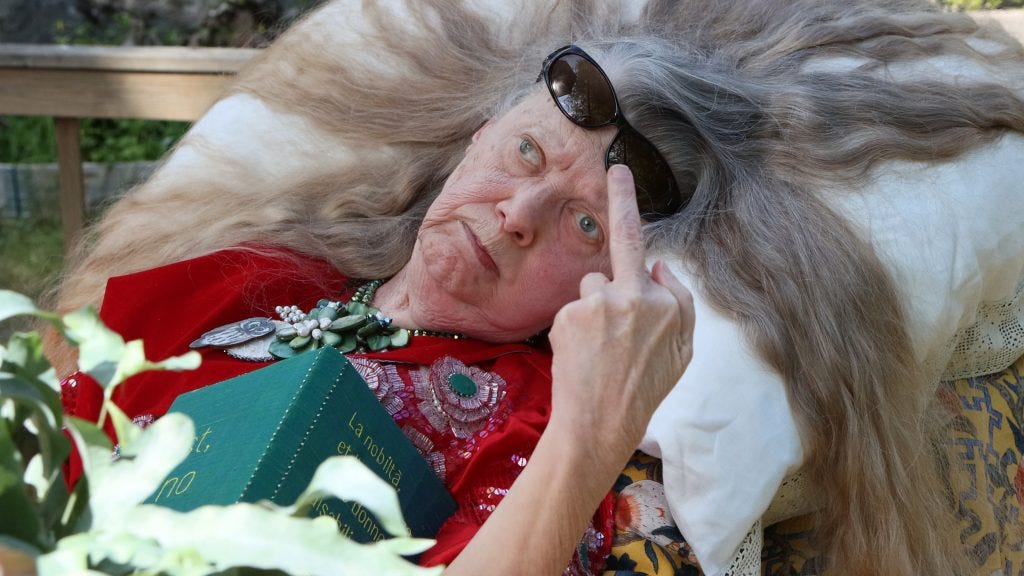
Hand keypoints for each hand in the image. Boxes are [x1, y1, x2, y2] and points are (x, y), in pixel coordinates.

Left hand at [548, 165, 694, 454]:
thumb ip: (679, 303)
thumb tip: (658, 266)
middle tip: (616, 171)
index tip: (618, 169)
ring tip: (600, 350)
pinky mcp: (569, 318)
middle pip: (618, 259)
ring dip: (595, 310)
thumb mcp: (683, 351)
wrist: (600, 424)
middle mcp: (633, 296)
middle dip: (620, 206)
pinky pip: (573, 310)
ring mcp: (598, 305)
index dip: (626, 203)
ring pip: (592, 288)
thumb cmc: (645, 388)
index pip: (643, 247)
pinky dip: (576, 328)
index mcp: (664, 303)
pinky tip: (583, 355)